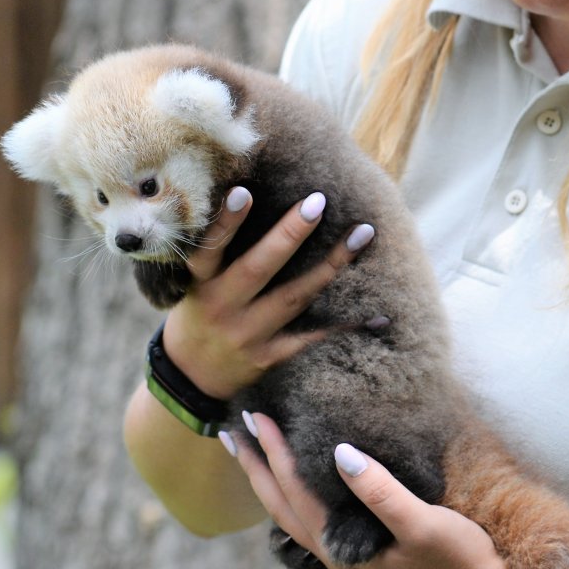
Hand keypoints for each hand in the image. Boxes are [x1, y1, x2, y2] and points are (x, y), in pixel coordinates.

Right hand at [160, 189, 373, 399]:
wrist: (191, 377)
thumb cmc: (197, 313)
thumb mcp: (194, 283)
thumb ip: (219, 253)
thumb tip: (250, 193)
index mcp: (202, 284)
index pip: (209, 249)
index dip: (225, 223)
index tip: (244, 191)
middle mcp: (224, 307)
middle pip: (258, 268)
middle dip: (289, 235)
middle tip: (318, 202)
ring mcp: (249, 334)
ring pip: (295, 297)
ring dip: (330, 265)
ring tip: (361, 234)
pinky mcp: (270, 356)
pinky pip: (312, 337)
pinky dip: (343, 324)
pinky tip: (377, 312)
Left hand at [226, 411, 510, 568]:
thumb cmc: (459, 562)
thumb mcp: (423, 523)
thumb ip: (380, 491)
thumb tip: (339, 453)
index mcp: (342, 547)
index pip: (295, 492)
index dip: (274, 453)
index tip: (256, 416)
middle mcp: (336, 555)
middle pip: (281, 507)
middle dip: (256, 469)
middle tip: (231, 432)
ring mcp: (349, 558)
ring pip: (294, 517)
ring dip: (270, 485)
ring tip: (253, 456)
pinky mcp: (365, 555)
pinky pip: (314, 523)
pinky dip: (296, 499)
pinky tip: (302, 487)